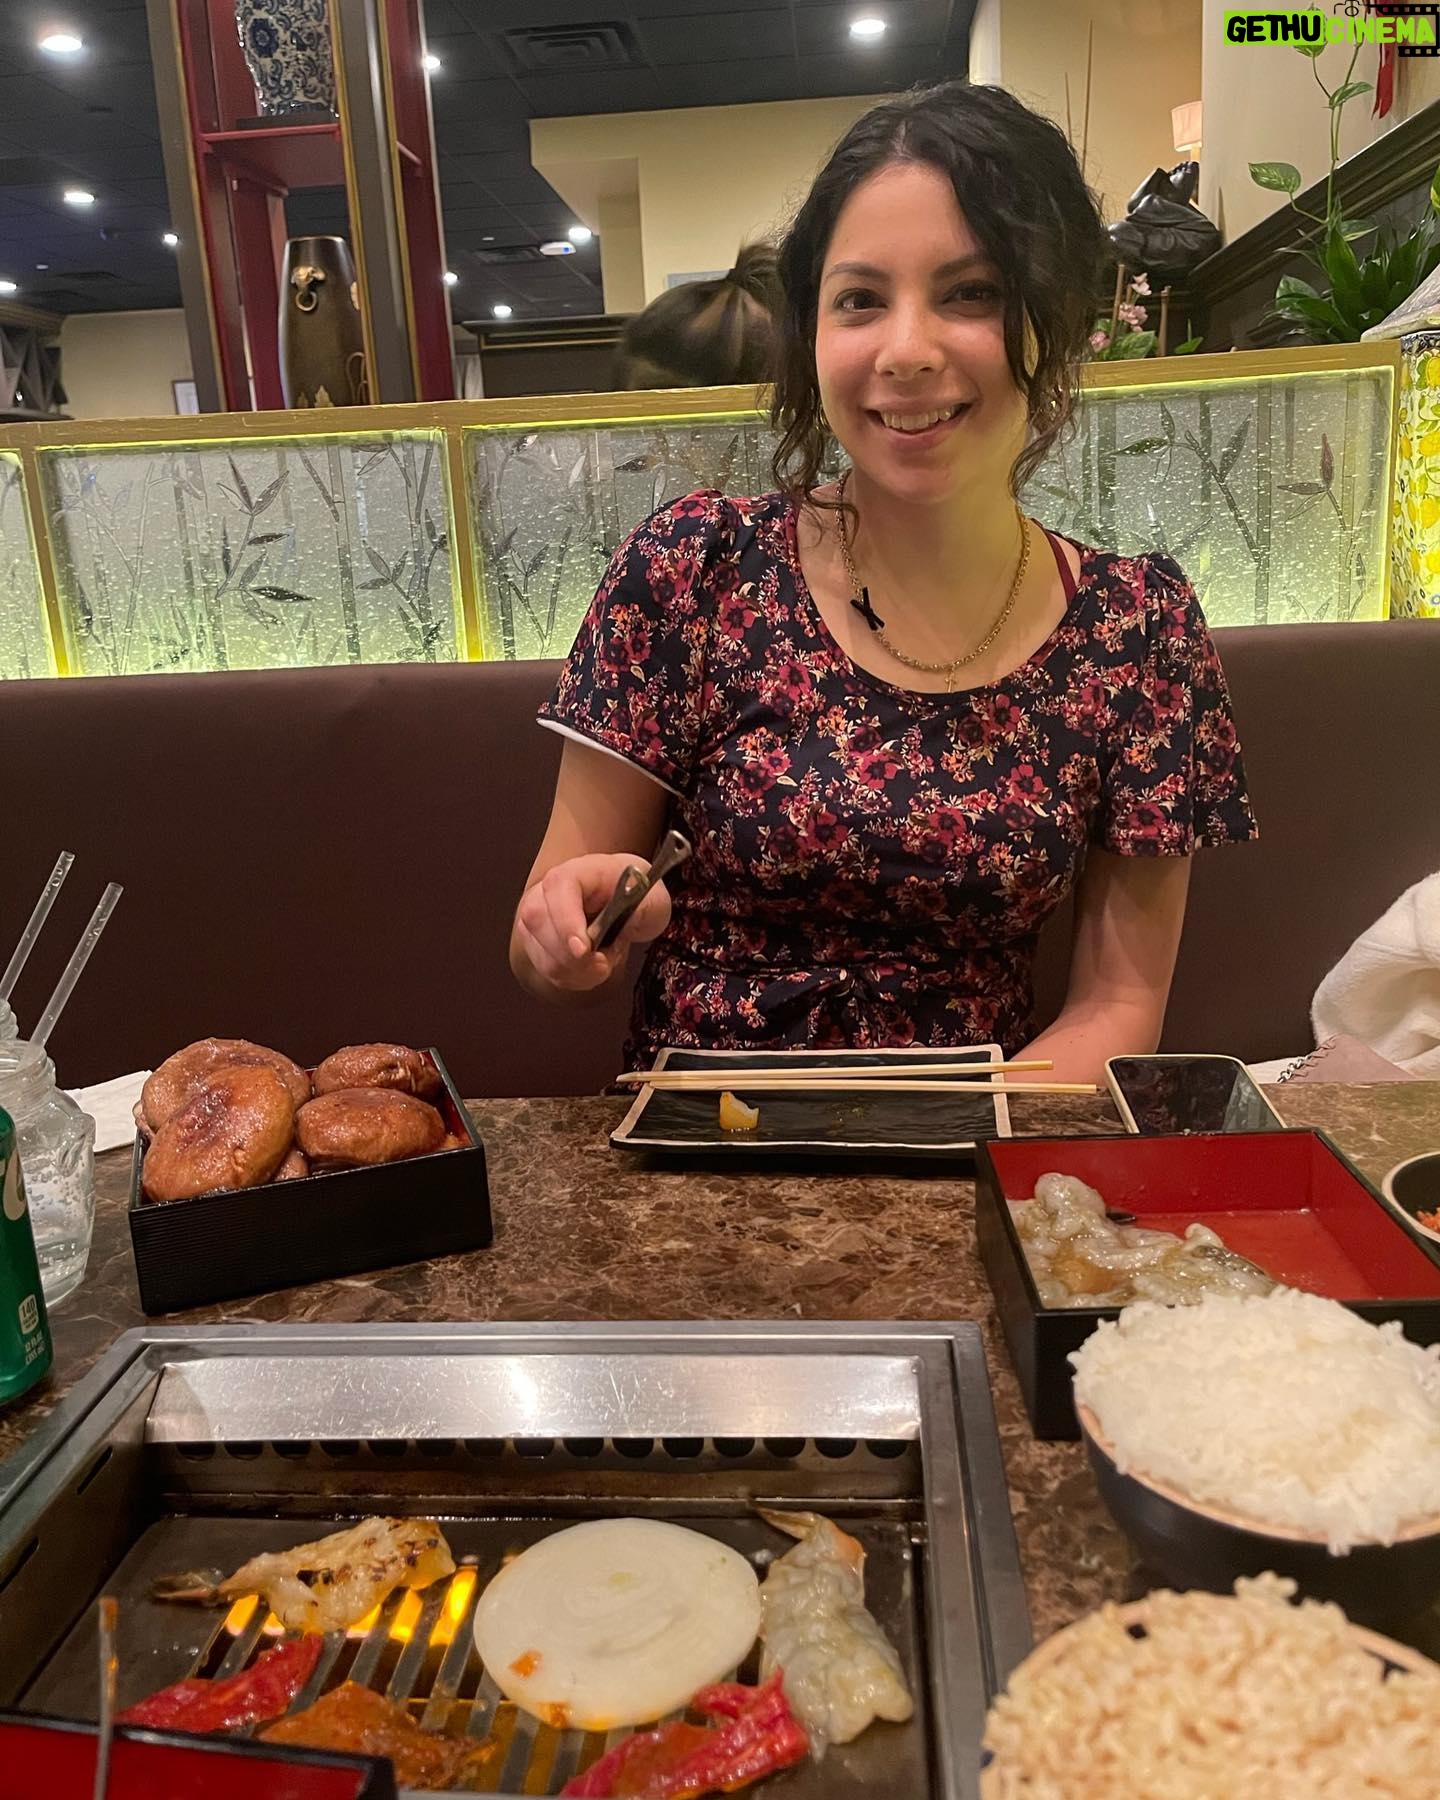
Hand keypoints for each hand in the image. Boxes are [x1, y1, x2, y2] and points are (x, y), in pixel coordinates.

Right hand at [513, 852, 673, 993]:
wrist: (621, 898)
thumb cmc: (633, 895)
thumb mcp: (653, 899)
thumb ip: (643, 909)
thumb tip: (630, 920)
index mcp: (577, 871)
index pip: (559, 887)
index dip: (566, 920)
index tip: (584, 949)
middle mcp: (546, 891)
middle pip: (540, 925)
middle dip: (575, 958)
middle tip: (605, 961)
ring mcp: (536, 919)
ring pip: (544, 956)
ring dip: (580, 971)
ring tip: (605, 957)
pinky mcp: (536, 944)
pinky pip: (549, 971)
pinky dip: (576, 978)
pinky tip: (592, 966)